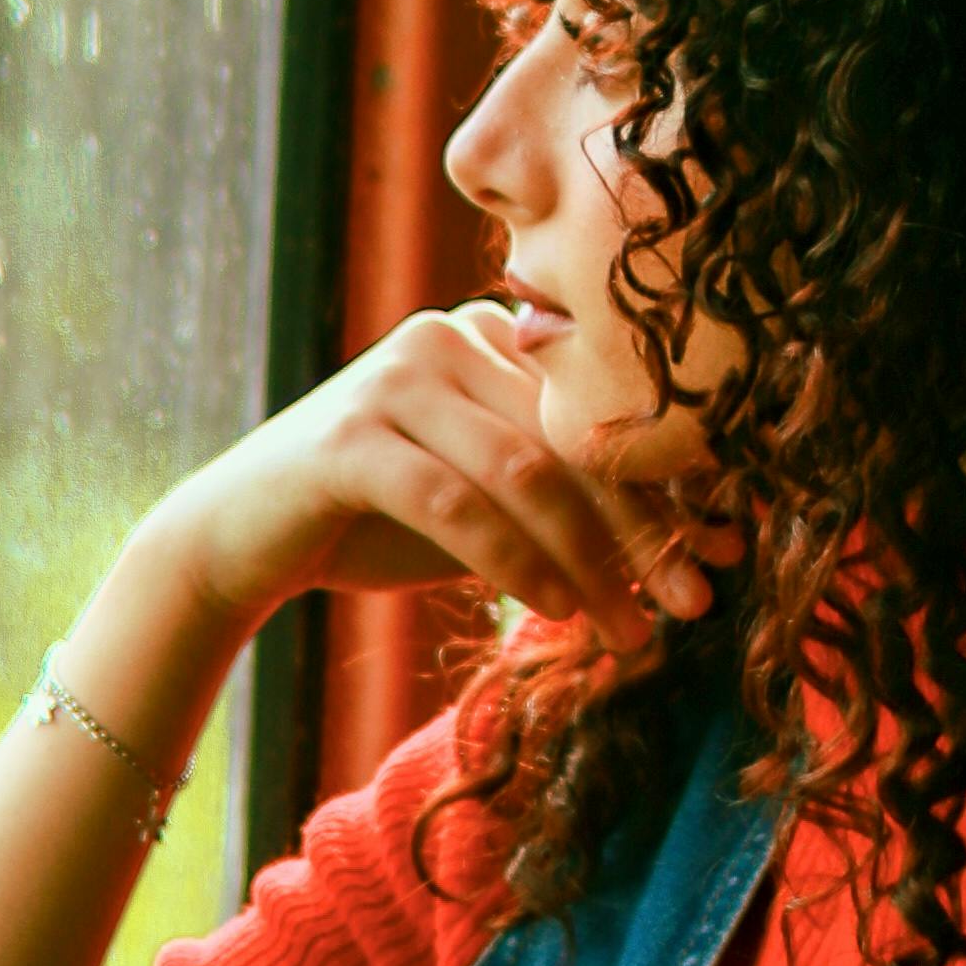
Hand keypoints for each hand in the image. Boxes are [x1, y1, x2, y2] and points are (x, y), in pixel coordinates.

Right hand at [149, 305, 726, 646]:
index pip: (596, 411)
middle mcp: (444, 336)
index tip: (727, 552)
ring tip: (630, 630)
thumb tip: (699, 550)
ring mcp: (392, 379)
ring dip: (589, 560)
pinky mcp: (348, 437)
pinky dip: (514, 560)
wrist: (238, 540)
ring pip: (523, 470)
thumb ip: (571, 508)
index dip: (668, 483)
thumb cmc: (377, 523)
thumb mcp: (488, 508)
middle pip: (571, 438)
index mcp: (488, 335)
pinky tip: (551, 609)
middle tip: (697, 601)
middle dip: (644, 527)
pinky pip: (455, 502)